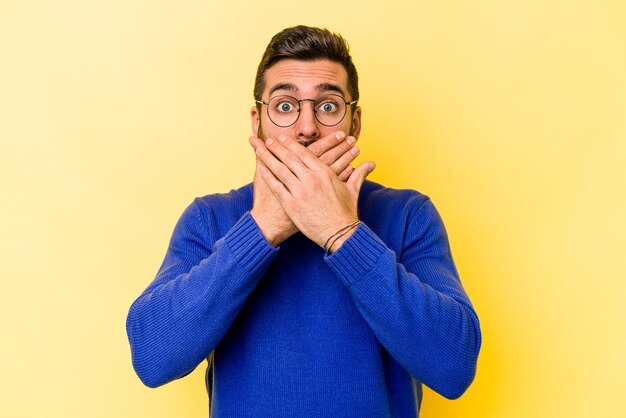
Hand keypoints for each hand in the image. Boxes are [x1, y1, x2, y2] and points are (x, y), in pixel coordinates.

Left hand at [251, 134, 374, 250]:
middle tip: (267, 140)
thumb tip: (371, 164)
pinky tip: (260, 169)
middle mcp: (310, 179)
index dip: (290, 144)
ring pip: (279, 169)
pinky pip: (276, 187)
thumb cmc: (346, 213)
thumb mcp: (352, 190)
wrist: (340, 233)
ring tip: (259, 149)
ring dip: (268, 157)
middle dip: (276, 147)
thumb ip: (359, 173)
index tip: (282, 137)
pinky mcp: (291, 205)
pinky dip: (267, 176)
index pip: (304, 153)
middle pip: (289, 158)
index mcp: (324, 173)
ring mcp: (299, 192)